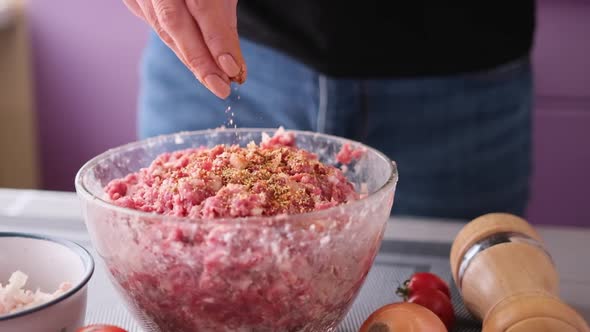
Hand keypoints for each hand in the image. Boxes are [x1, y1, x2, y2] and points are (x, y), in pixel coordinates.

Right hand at [122, 0, 245, 98]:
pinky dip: (180, 48)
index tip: (233, 69)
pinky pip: (158, 28)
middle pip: (174, 22)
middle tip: (222, 87)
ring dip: (191, 59)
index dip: (216, 40)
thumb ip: (224, 21)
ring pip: (164, 29)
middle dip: (200, 60)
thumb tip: (234, 66)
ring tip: (216, 81)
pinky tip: (198, 64)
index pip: (201, 5)